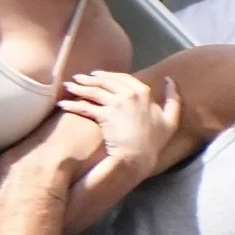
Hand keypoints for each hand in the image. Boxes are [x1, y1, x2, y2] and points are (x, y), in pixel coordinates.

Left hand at [58, 71, 180, 175]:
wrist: (138, 158)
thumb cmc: (153, 142)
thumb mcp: (170, 120)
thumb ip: (172, 99)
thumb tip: (169, 80)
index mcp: (144, 92)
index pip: (122, 78)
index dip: (108, 76)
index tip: (97, 75)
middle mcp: (130, 94)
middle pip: (105, 82)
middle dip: (90, 79)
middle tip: (78, 78)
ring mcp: (116, 104)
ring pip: (94, 91)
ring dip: (78, 87)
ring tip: (68, 86)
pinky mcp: (104, 116)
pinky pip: (86, 107)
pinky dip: (73, 104)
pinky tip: (63, 104)